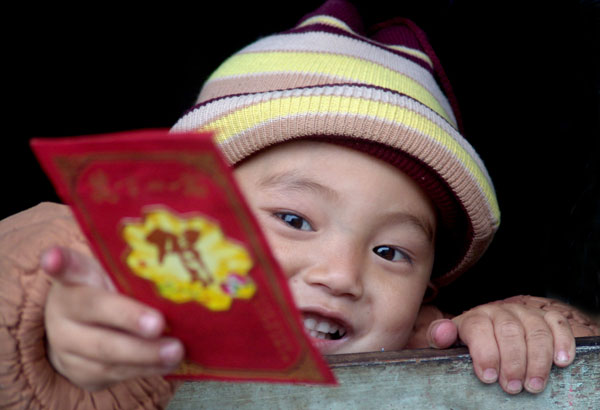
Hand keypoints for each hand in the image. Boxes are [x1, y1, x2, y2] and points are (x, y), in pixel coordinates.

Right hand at [43, 246, 183, 390]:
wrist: (80, 331)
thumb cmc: (111, 294)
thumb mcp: (113, 276)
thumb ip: (132, 273)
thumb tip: (178, 273)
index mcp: (74, 280)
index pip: (66, 267)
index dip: (59, 262)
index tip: (52, 258)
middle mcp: (63, 312)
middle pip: (94, 312)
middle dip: (129, 320)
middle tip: (159, 324)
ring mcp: (67, 346)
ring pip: (105, 353)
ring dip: (144, 354)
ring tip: (174, 351)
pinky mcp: (80, 372)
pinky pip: (114, 374)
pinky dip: (144, 369)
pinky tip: (167, 363)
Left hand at [426, 298, 576, 394]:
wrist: (487, 335)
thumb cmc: (467, 346)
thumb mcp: (448, 344)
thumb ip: (440, 338)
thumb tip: (442, 332)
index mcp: (474, 317)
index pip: (479, 327)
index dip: (485, 352)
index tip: (489, 377)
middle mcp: (500, 311)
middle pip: (509, 330)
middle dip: (513, 361)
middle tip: (513, 387)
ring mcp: (524, 313)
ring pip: (535, 329)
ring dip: (537, 359)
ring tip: (534, 384)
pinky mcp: (545, 318)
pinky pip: (557, 324)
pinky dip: (562, 341)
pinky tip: (561, 362)